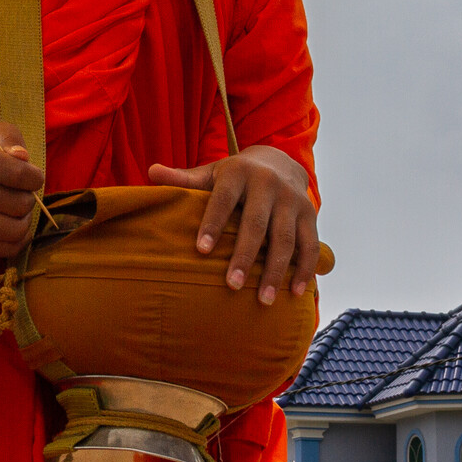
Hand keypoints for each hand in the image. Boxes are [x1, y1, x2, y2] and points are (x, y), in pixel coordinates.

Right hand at [0, 122, 45, 256]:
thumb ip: (12, 138)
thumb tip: (22, 157)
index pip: (18, 174)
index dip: (35, 177)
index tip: (32, 176)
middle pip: (20, 204)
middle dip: (29, 198)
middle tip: (20, 193)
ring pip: (16, 230)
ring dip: (25, 219)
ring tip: (17, 209)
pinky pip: (9, 249)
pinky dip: (19, 238)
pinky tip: (11, 224)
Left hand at [149, 144, 317, 303]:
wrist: (279, 161)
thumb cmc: (235, 177)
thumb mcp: (211, 174)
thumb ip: (185, 179)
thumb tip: (151, 173)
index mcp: (239, 173)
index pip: (223, 199)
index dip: (212, 224)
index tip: (201, 251)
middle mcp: (268, 184)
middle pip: (256, 223)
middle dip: (245, 255)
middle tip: (232, 285)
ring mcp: (292, 200)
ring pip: (285, 239)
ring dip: (276, 271)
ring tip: (263, 300)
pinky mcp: (310, 215)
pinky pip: (310, 245)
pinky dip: (304, 269)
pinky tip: (294, 293)